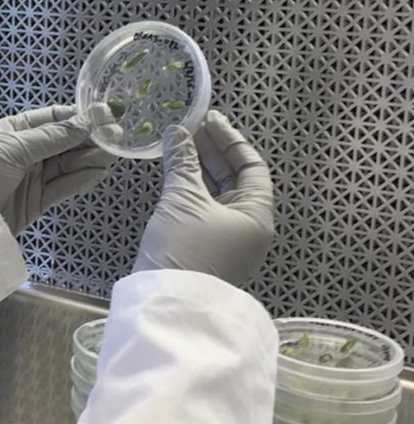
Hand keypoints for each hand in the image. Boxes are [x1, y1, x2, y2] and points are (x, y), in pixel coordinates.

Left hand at [0, 105, 120, 233]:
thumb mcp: (14, 148)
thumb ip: (53, 137)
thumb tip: (87, 122)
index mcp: (15, 130)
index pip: (52, 119)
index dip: (78, 117)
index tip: (105, 115)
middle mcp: (26, 151)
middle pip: (64, 143)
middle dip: (89, 140)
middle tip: (117, 137)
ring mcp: (33, 176)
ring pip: (67, 164)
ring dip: (90, 159)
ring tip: (113, 155)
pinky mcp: (37, 200)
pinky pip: (64, 187)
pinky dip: (81, 180)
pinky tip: (99, 172)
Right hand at [133, 110, 274, 286]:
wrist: (167, 303)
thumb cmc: (186, 249)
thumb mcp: (183, 199)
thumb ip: (181, 162)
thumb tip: (176, 131)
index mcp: (257, 215)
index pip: (252, 166)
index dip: (230, 140)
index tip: (209, 119)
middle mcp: (248, 228)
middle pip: (235, 180)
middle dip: (212, 152)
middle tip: (189, 128)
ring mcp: (227, 240)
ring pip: (217, 194)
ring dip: (199, 168)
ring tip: (178, 145)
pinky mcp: (205, 249)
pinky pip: (204, 209)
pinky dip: (190, 188)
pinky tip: (173, 174)